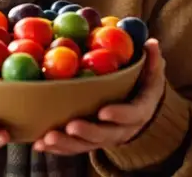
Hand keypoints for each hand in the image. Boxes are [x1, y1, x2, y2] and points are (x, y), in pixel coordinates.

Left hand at [34, 39, 164, 155]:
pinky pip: (72, 148)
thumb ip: (152, 60)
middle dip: (87, 132)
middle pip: (104, 135)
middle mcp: (121, 129)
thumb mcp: (151, 73)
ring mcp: (103, 138)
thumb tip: (151, 43)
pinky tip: (39, 145)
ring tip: (47, 138)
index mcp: (138, 112)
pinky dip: (57, 148)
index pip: (131, 115)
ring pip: (85, 145)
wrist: (137, 110)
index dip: (118, 115)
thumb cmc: (142, 86)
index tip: (103, 111)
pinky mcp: (87, 141)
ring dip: (66, 143)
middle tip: (70, 126)